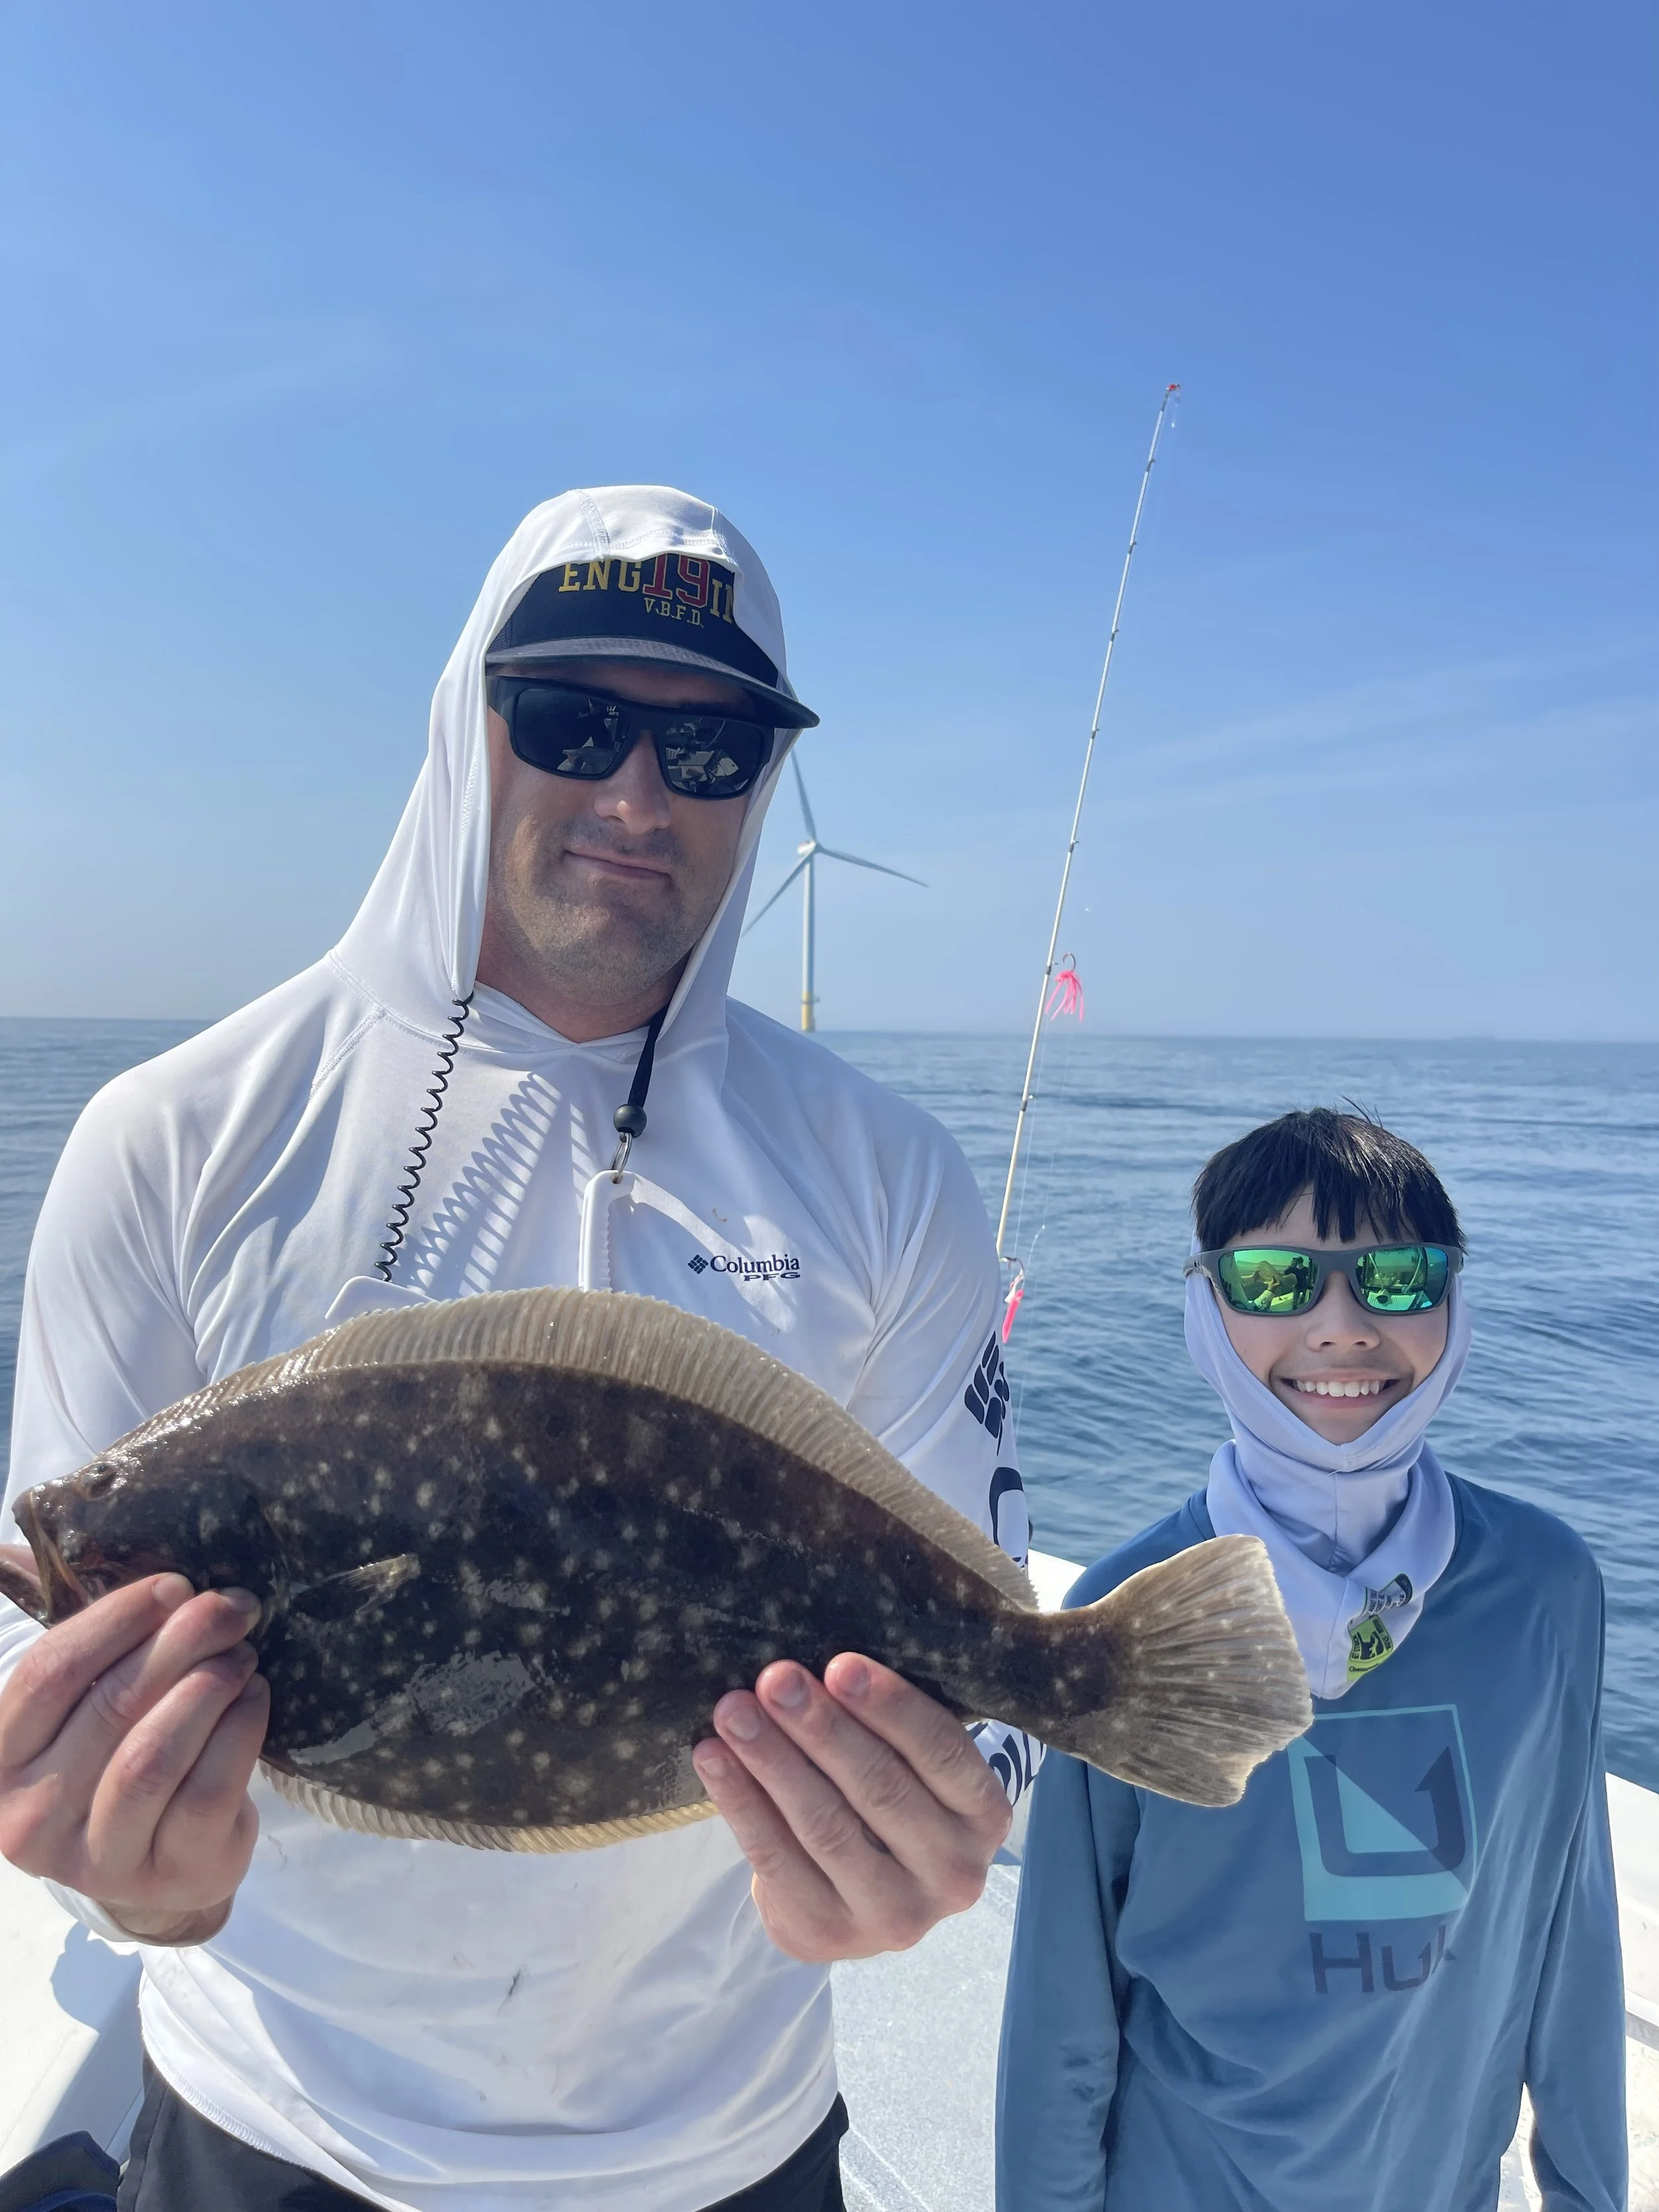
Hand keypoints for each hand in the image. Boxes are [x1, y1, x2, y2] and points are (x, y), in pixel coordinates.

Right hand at [0, 1574, 269, 1943]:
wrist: (168, 1856)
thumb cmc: (119, 1753)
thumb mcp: (82, 1702)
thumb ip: (67, 1634)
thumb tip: (12, 1543)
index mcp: (1, 1761)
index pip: (47, 1673)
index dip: (116, 1619)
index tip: (172, 1585)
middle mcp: (32, 1817)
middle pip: (111, 1705)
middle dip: (182, 1641)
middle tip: (230, 1606)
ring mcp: (98, 1857)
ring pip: (156, 1751)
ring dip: (211, 1684)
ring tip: (243, 1652)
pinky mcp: (170, 1873)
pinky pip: (211, 1788)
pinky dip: (242, 1729)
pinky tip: (255, 1698)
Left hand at [691, 1655, 1011, 1963]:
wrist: (861, 1896)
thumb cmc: (888, 1797)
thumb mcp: (911, 1764)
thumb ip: (886, 1724)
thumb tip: (818, 1666)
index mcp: (984, 1816)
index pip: (942, 1751)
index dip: (891, 1707)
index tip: (839, 1665)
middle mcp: (953, 1873)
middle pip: (880, 1788)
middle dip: (819, 1726)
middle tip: (773, 1678)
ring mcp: (895, 1916)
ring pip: (825, 1825)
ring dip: (772, 1760)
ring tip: (733, 1712)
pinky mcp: (831, 1936)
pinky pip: (777, 1861)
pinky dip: (741, 1804)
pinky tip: (713, 1759)